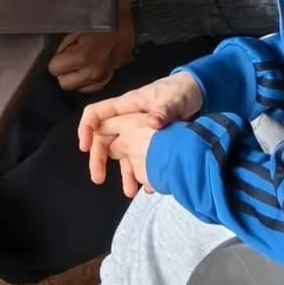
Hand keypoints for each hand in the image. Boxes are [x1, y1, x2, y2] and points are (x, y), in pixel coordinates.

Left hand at [49, 0, 136, 92]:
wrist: (123, 17)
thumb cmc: (97, 18)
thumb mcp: (73, 27)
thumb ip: (63, 46)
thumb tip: (57, 58)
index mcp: (82, 57)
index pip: (54, 70)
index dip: (55, 60)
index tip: (60, 53)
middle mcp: (94, 72)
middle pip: (65, 84)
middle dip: (64, 72)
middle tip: (68, 58)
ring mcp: (105, 76)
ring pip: (79, 88)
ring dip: (76, 77)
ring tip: (80, 61)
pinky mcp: (113, 76)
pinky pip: (94, 87)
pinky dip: (89, 79)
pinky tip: (90, 67)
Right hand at [79, 72, 202, 184]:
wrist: (198, 96)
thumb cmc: (179, 92)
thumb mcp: (172, 99)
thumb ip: (163, 110)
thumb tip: (152, 122)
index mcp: (126, 106)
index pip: (96, 114)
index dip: (86, 129)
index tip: (85, 147)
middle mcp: (127, 121)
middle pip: (104, 139)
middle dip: (98, 159)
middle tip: (98, 178)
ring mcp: (138, 133)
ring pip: (122, 154)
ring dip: (124, 173)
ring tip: (130, 192)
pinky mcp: (151, 144)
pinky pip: (141, 161)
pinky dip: (144, 175)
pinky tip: (151, 187)